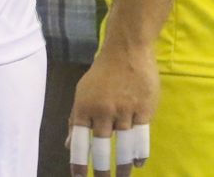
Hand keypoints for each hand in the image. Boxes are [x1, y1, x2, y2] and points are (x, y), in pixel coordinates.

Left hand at [69, 47, 155, 175]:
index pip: (78, 141)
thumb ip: (76, 119)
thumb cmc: (102, 73)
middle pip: (101, 147)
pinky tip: (138, 162)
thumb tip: (68, 145)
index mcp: (84, 107)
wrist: (127, 49)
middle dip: (101, 169)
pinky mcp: (144, 109)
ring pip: (123, 145)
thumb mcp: (83, 93)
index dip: (79, 162)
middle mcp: (103, 111)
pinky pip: (142, 136)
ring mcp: (125, 110)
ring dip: (123, 165)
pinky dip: (139, 152)